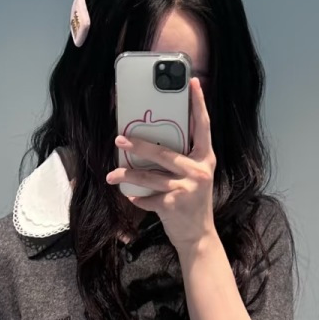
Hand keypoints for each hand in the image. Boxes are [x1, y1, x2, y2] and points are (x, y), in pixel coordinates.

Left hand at [105, 76, 216, 253]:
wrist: (198, 237)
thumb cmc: (192, 204)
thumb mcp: (195, 178)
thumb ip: (184, 159)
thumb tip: (155, 141)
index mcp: (205, 160)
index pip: (203, 127)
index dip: (199, 104)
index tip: (192, 82)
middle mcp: (198, 171)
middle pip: (164, 152)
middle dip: (139, 145)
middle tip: (120, 137)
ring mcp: (186, 188)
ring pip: (150, 176)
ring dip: (128, 174)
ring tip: (113, 173)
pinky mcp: (172, 204)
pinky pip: (147, 197)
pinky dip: (137, 198)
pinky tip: (130, 197)